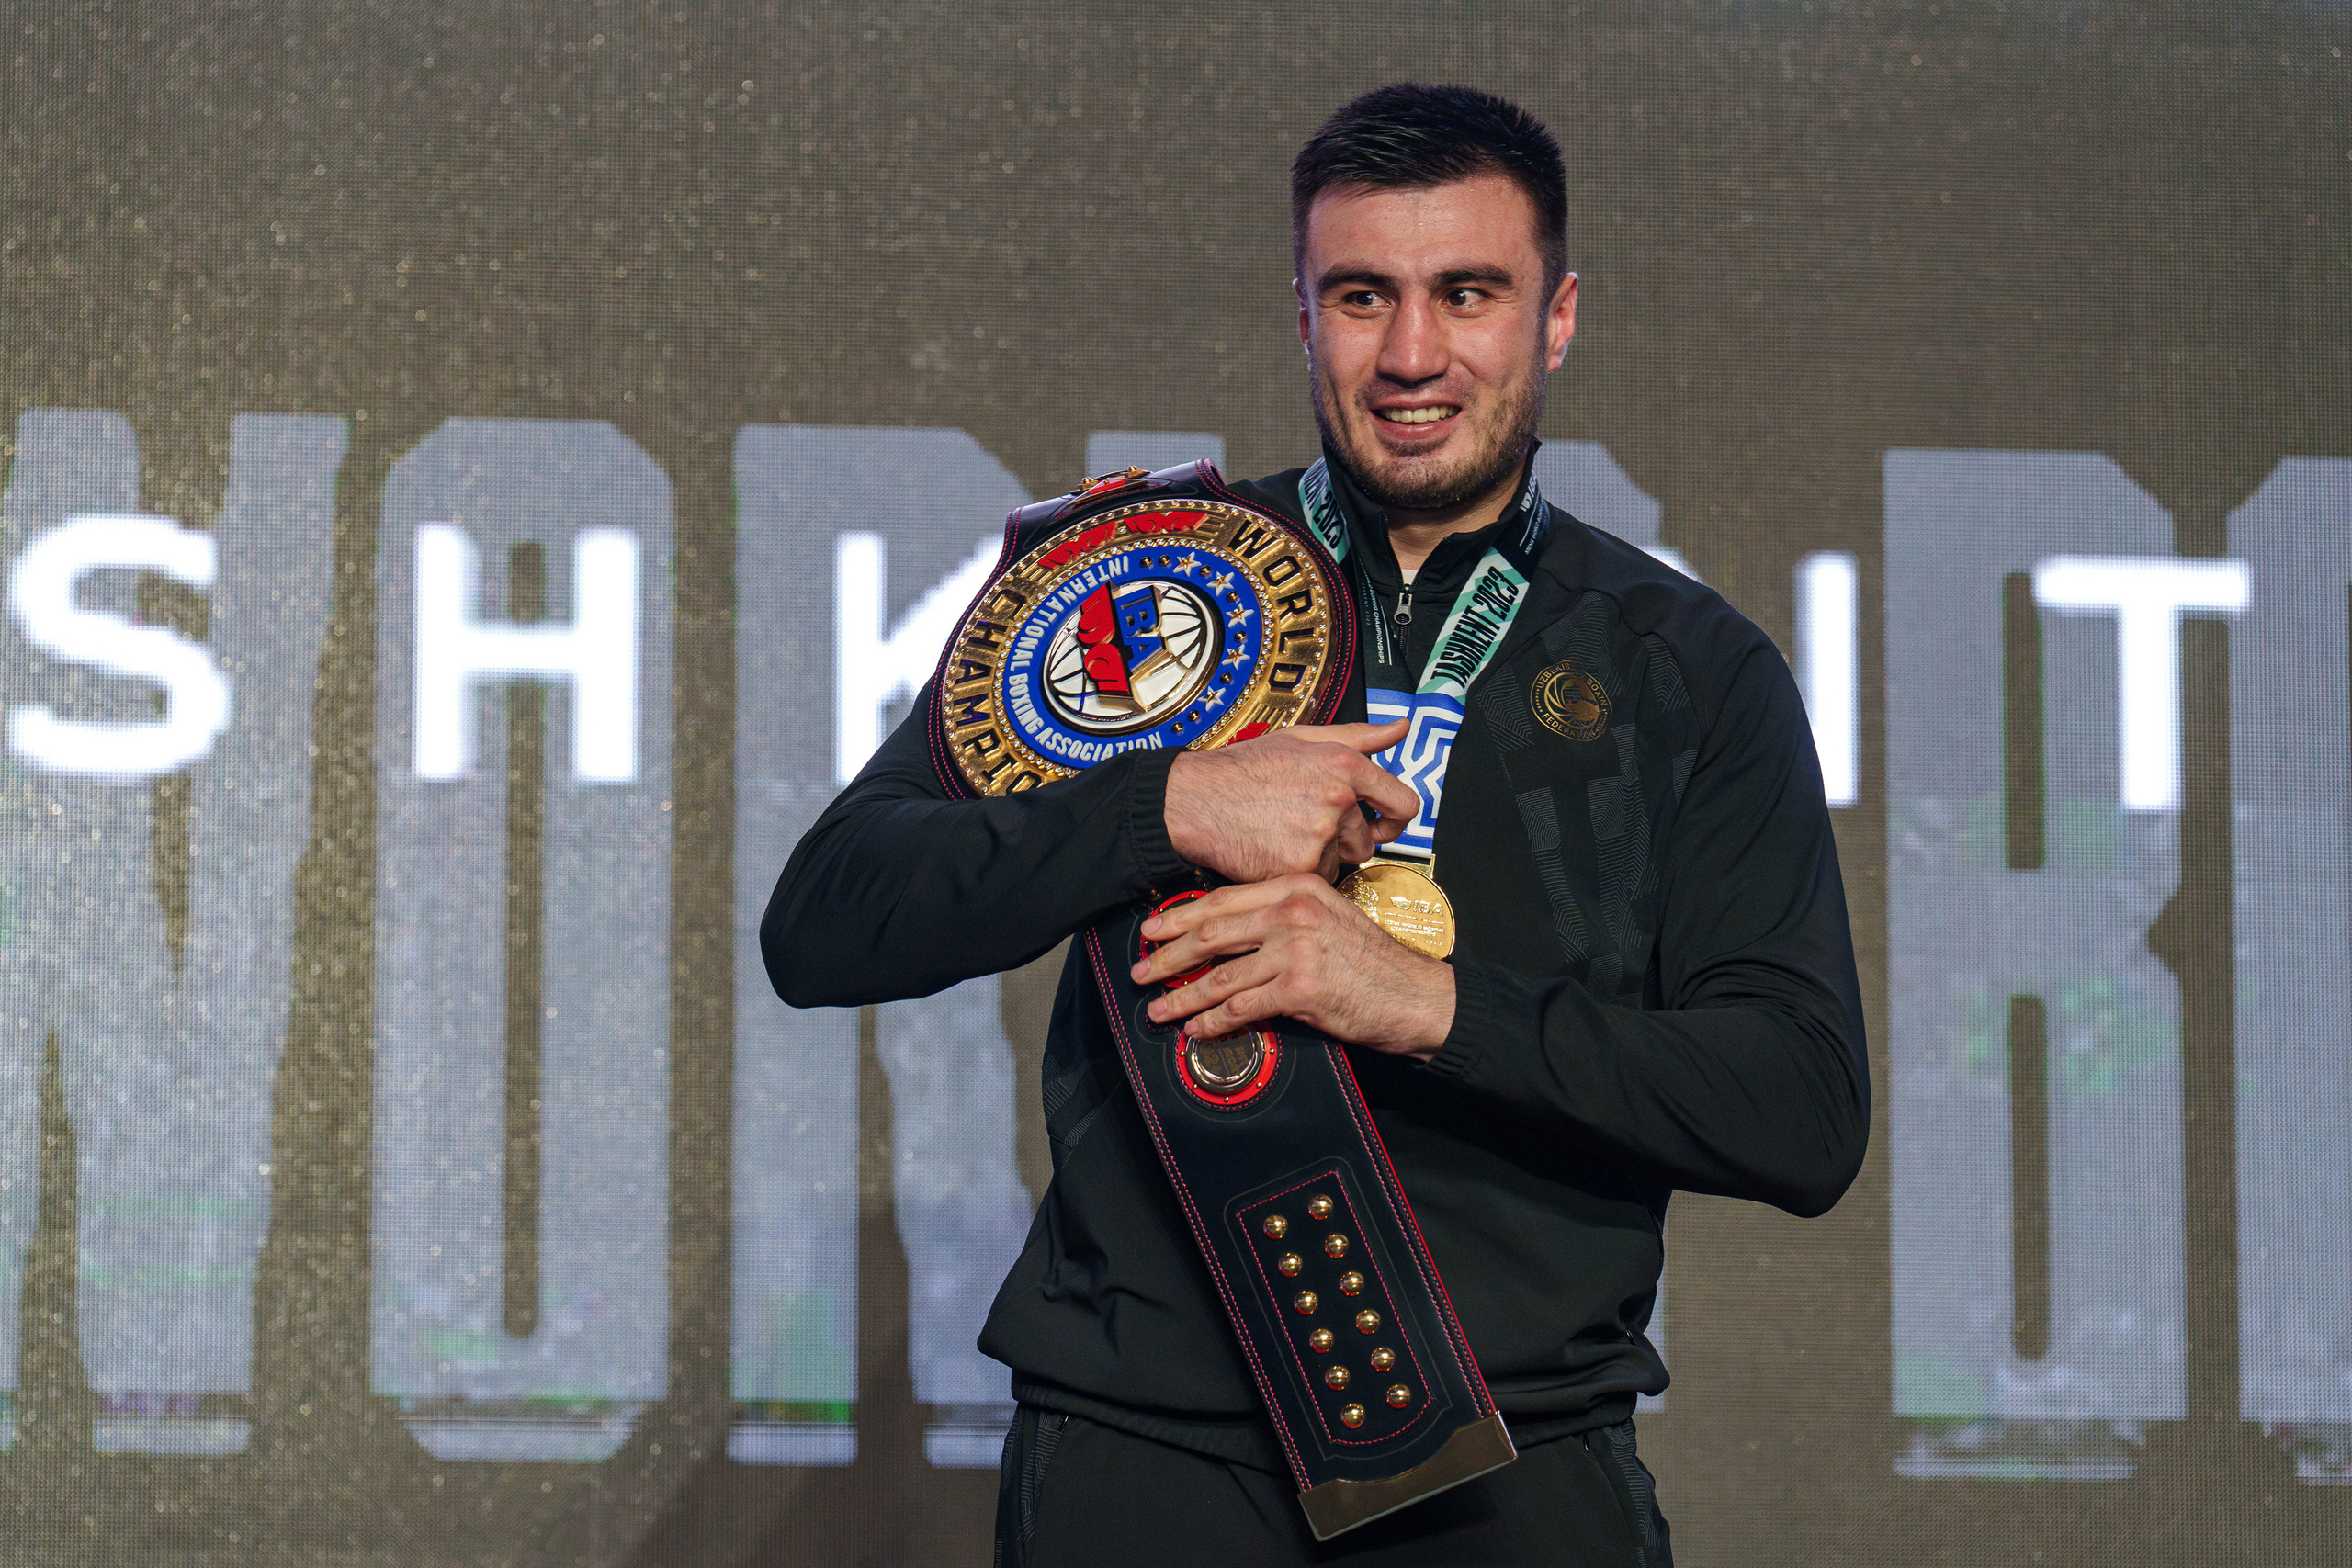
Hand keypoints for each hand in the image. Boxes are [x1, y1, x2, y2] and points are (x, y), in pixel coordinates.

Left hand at [1130, 874, 1454, 1060]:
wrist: (1418, 996)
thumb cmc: (1373, 962)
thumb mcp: (1330, 918)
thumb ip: (1283, 917)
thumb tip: (1229, 933)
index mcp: (1298, 887)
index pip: (1224, 898)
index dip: (1181, 915)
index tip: (1153, 929)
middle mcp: (1294, 911)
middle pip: (1212, 932)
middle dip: (1168, 955)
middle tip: (1140, 968)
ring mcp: (1296, 948)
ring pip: (1220, 974)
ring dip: (1182, 995)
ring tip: (1157, 1008)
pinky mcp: (1300, 988)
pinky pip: (1241, 1006)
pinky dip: (1213, 1021)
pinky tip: (1196, 1029)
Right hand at [1163, 720, 1418, 883]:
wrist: (1194, 800)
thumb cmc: (1243, 769)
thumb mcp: (1301, 739)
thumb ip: (1358, 736)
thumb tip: (1400, 728)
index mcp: (1345, 765)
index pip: (1404, 803)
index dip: (1396, 820)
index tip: (1384, 825)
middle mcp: (1338, 799)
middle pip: (1366, 841)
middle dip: (1343, 840)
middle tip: (1305, 826)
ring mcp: (1320, 834)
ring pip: (1340, 862)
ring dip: (1320, 856)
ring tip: (1284, 834)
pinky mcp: (1301, 865)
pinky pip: (1317, 879)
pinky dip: (1298, 871)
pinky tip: (1273, 850)